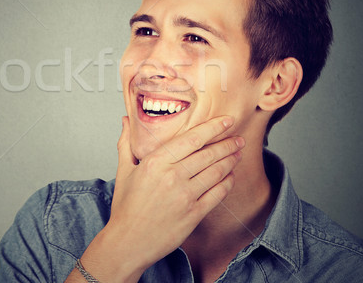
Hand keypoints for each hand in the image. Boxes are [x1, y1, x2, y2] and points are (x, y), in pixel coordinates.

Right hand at [75, 115, 242, 282]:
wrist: (128, 241)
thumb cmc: (125, 207)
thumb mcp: (123, 171)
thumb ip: (126, 143)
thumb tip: (126, 120)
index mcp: (155, 162)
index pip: (191, 139)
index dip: (212, 128)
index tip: (226, 121)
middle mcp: (172, 176)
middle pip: (208, 154)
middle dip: (227, 144)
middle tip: (238, 138)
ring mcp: (184, 196)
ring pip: (216, 172)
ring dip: (230, 161)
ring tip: (238, 153)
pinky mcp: (193, 214)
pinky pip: (217, 194)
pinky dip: (227, 183)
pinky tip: (230, 176)